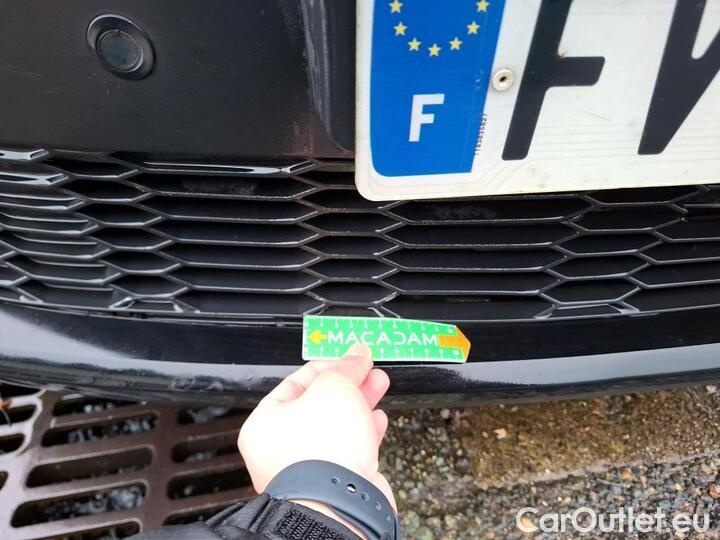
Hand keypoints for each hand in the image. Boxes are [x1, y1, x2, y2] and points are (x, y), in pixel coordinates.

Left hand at [237, 344, 394, 508]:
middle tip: (365, 368)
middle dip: (347, 382)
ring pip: (337, 426)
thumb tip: (357, 354)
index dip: (326, 365)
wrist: (340, 502)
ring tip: (379, 384)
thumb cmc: (321, 450)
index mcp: (265, 423)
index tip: (349, 356)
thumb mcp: (334, 387)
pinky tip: (376, 419)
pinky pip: (349, 450)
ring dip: (360, 402)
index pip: (296, 382)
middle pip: (318, 404)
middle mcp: (282, 448)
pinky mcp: (334, 482)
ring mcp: (309, 467)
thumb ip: (346, 367)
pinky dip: (364, 432)